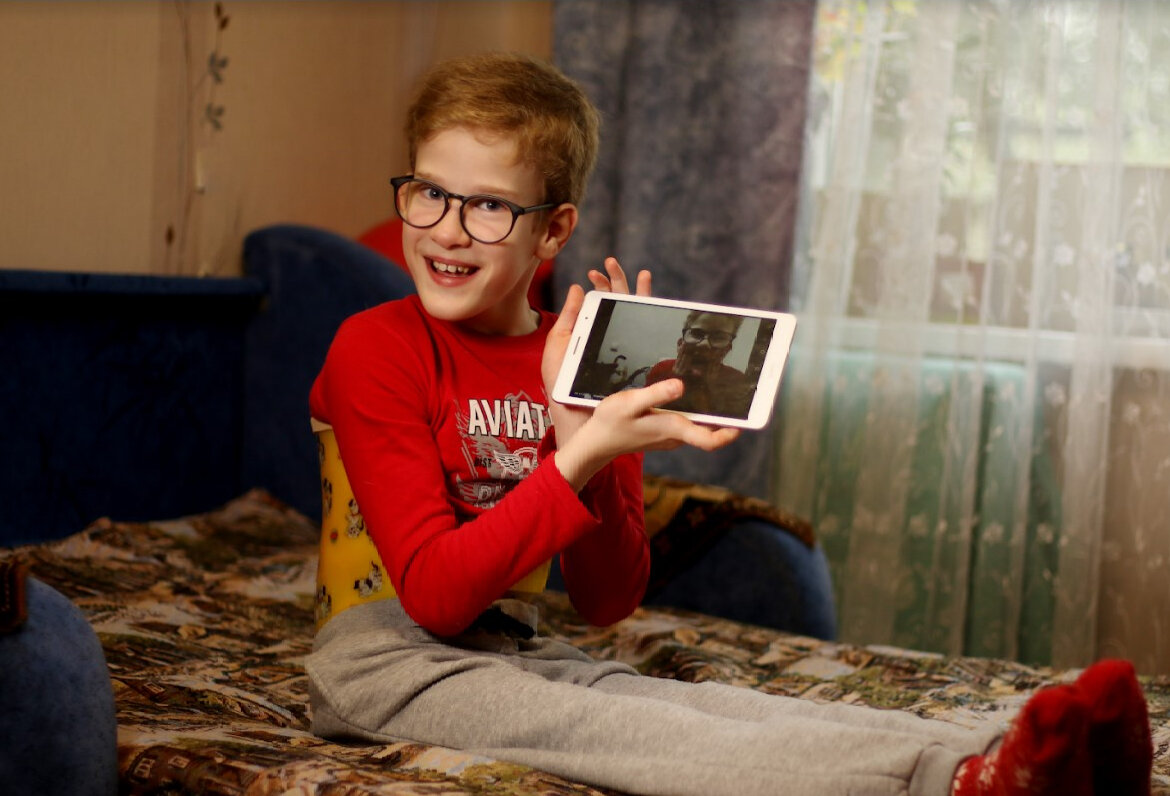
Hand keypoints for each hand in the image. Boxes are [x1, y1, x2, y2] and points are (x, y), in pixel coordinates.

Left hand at [542, 257, 647, 445]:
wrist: (577, 417)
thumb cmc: (564, 387)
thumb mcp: (557, 348)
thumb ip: (567, 319)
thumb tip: (578, 288)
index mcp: (592, 335)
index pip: (601, 305)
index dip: (601, 286)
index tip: (594, 271)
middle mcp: (612, 340)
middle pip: (620, 305)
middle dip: (617, 281)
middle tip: (610, 262)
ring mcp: (628, 349)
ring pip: (636, 315)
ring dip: (634, 290)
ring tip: (636, 271)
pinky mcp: (640, 361)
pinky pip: (650, 335)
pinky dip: (651, 312)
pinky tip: (652, 295)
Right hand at [543, 257, 739, 491]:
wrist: (595, 442)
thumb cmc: (611, 422)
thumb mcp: (630, 403)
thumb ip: (655, 394)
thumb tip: (681, 386)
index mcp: (673, 429)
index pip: (710, 440)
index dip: (730, 433)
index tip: (744, 420)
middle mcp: (676, 436)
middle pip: (709, 429)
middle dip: (725, 414)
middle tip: (737, 391)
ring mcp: (670, 436)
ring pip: (697, 425)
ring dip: (708, 411)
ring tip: (716, 386)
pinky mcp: (662, 432)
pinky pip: (685, 423)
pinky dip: (692, 411)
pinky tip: (689, 393)